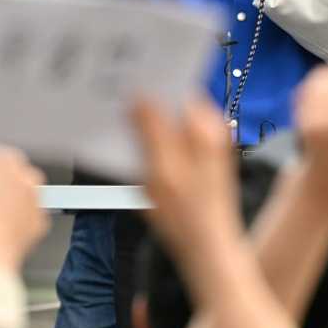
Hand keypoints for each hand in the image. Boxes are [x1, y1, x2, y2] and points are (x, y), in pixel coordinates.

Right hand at [132, 98, 242, 273]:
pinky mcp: (200, 157)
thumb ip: (151, 131)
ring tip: (120, 126)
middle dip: (145, 101)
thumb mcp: (161, 172)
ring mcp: (207, 143)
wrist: (208, 247)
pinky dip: (153, 139)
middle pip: (172, 101)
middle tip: (116, 104)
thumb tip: (139, 96)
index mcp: (205, 127)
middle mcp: (211, 130)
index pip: (176, 86)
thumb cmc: (186, 217)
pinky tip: (135, 150)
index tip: (124, 80)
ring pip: (170, 119)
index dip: (149, 82)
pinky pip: (172, 137)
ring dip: (146, 122)